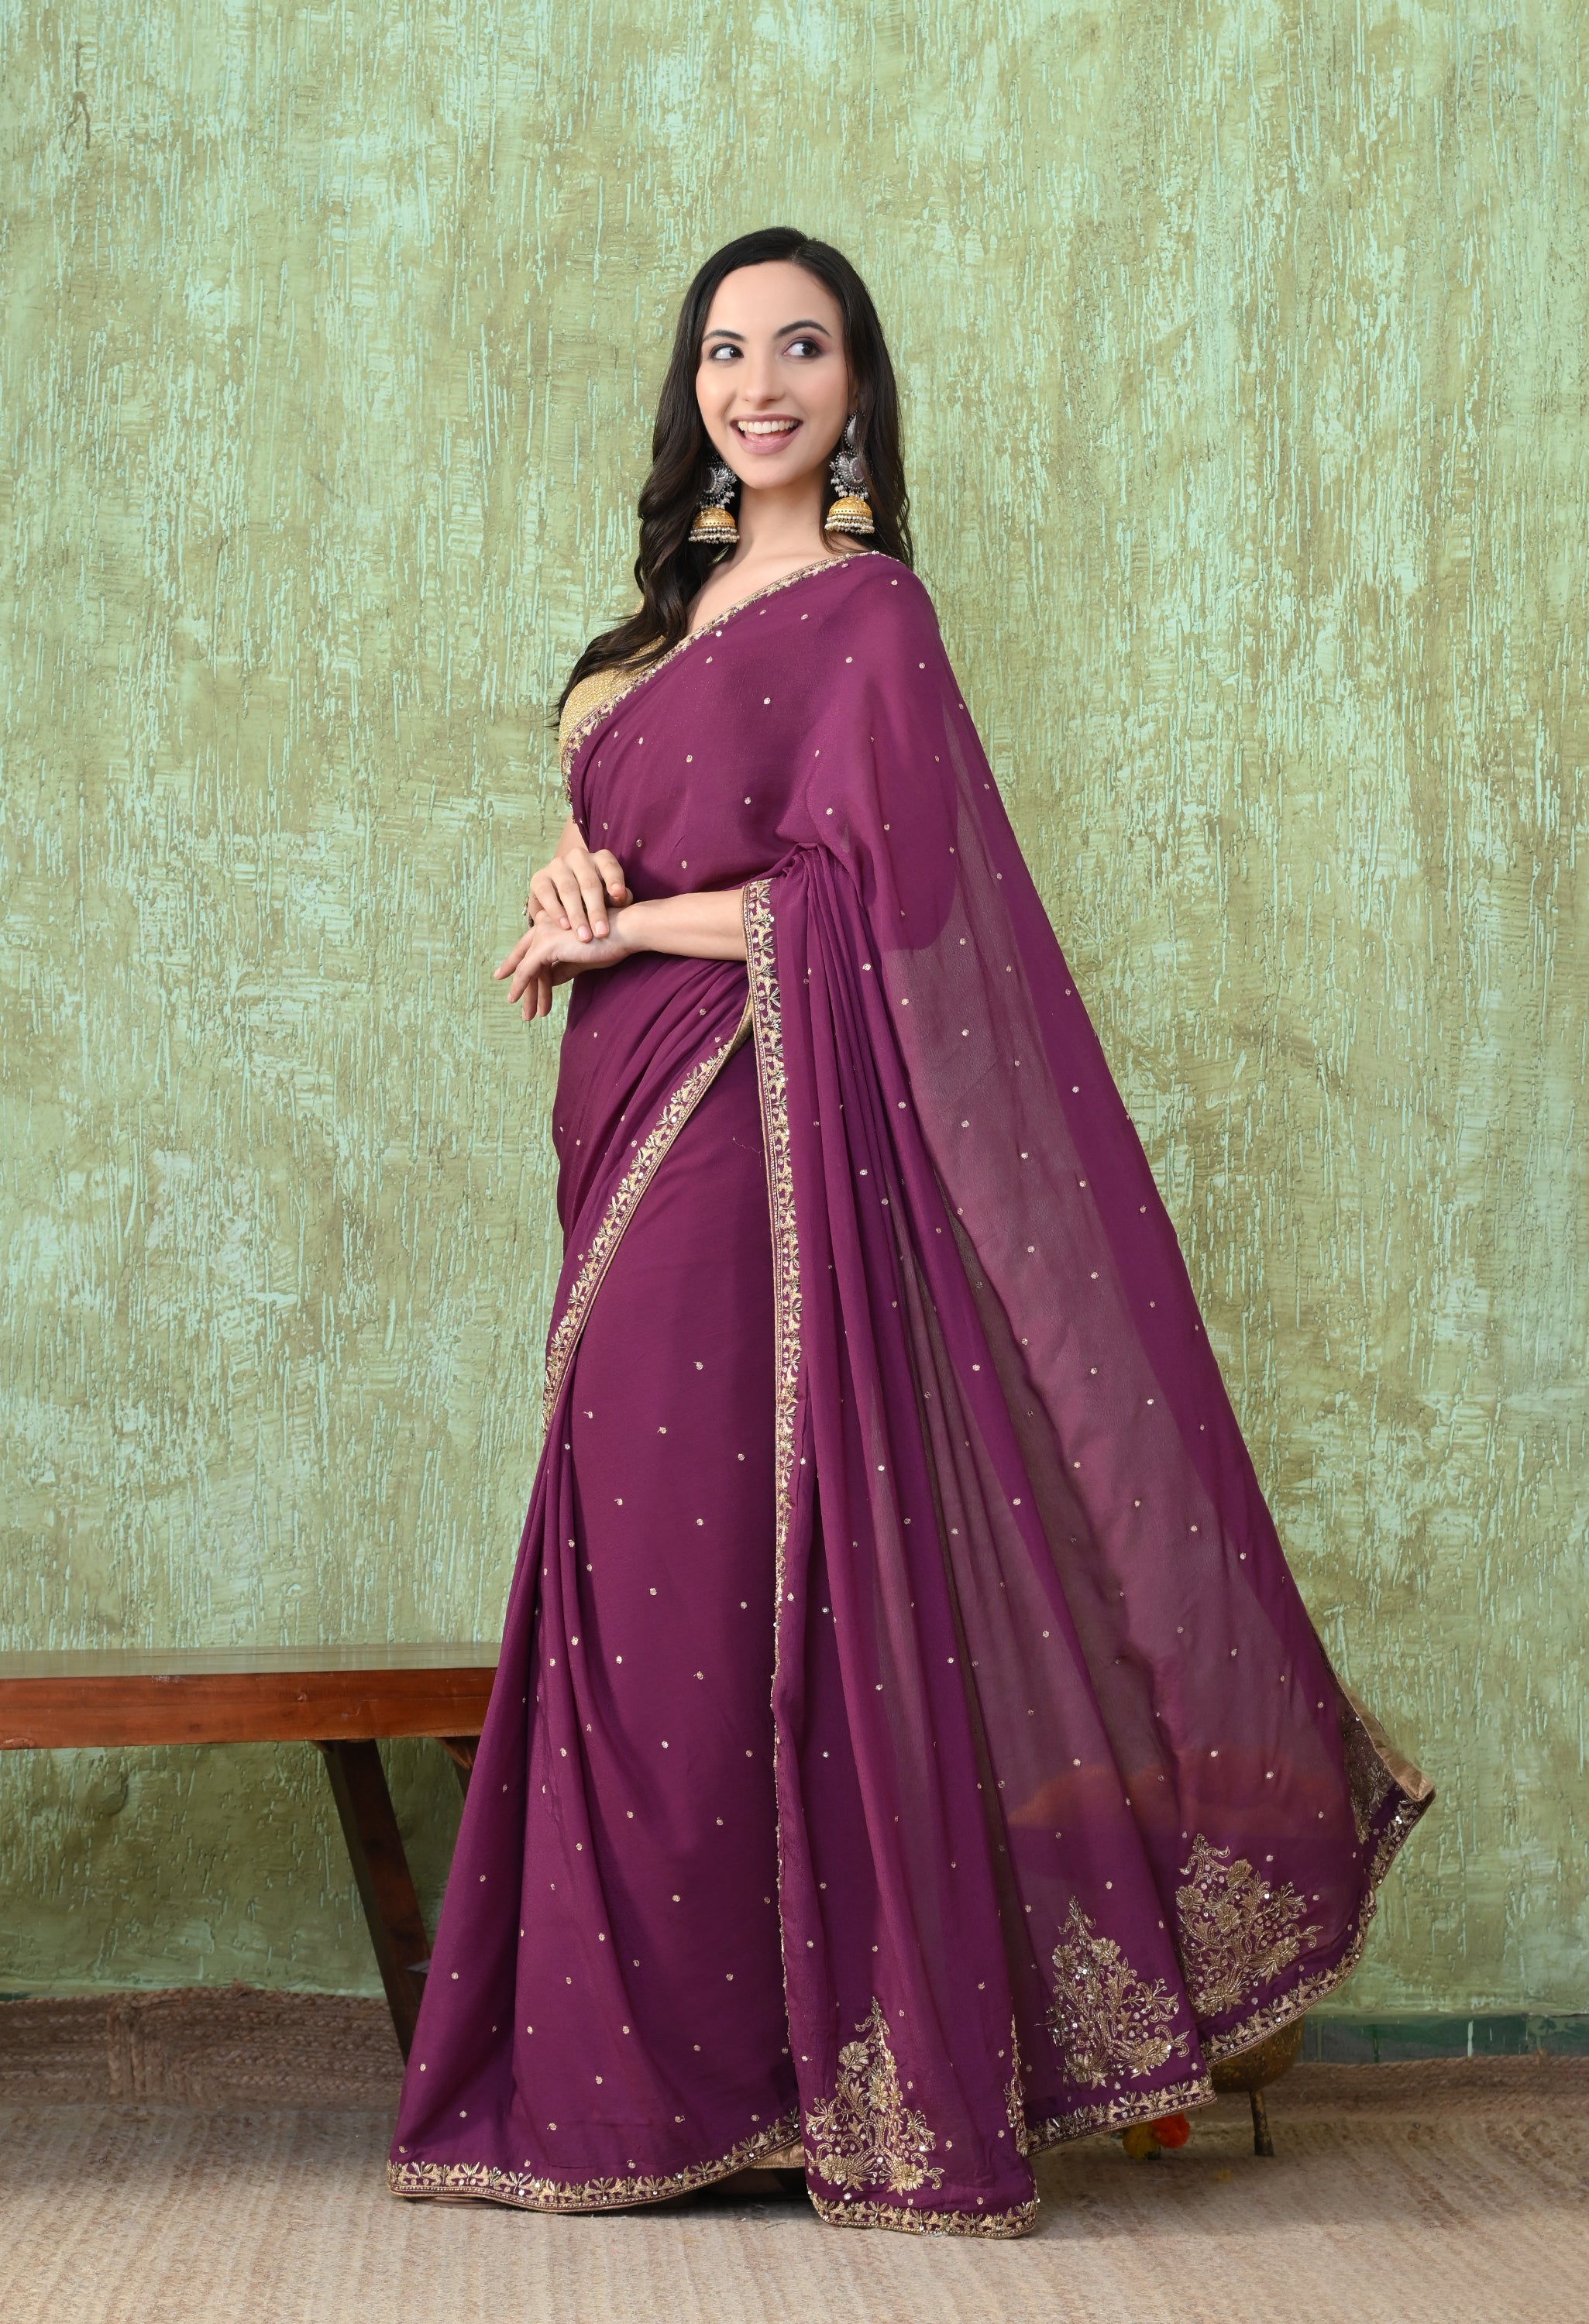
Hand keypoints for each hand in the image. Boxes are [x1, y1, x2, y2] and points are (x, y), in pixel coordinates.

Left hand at [495, 913, 629, 1021]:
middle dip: (519, 980)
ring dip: (527, 993)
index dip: (518, 961)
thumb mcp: (581, 957)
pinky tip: (517, 999)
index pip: (532, 945)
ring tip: (527, 1014)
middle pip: (526, 957)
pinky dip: (520, 986)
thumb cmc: (610, 942)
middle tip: (512, 999)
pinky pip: (527, 970)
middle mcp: (545, 923)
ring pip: (526, 967)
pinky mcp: (546, 945)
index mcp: (554, 921)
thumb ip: (563, 967)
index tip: (506, 974)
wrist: (625, 931)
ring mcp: (544, 933)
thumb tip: (548, 981)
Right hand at [527, 836, 630, 940]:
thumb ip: (618, 898)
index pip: (610, 866)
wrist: (561, 898)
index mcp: (600, 859)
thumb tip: (621, 898)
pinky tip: (564, 926)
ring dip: (577, 915)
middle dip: (596, 910)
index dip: (614, 880)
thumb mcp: (609, 898)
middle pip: (589, 883)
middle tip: (601, 933)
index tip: (619, 895)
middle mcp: (579, 857)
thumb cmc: (595, 899)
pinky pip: (546, 894)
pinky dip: (556, 911)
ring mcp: (558, 865)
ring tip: (584, 936)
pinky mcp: (539, 878)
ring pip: (568, 889)